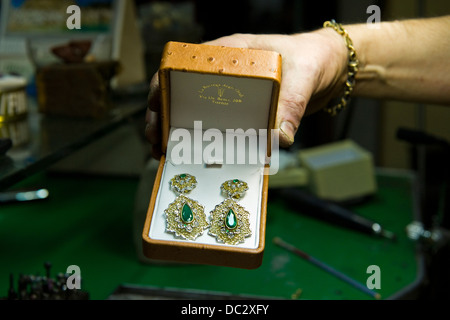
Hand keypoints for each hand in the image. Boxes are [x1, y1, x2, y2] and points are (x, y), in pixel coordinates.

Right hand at [145, 28, 347, 157]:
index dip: (163, 85)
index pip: (184, 66)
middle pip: (182, 92)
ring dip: (177, 131)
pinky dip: (203, 140)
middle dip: (162, 115)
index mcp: (229, 54)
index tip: (154, 108)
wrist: (331, 70)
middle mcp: (224, 74)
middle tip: (155, 140)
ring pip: (194, 111)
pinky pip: (217, 126)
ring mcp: (231, 94)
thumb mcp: (302, 77)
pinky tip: (195, 156)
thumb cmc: (312, 59)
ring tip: (165, 152)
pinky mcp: (242, 112)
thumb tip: (279, 138)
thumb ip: (291, 105)